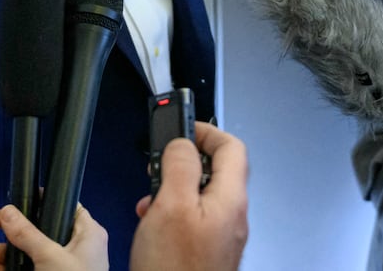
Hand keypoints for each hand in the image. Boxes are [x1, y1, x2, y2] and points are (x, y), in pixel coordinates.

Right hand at [0, 203, 108, 270]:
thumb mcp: (48, 257)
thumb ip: (27, 234)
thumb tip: (7, 211)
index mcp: (88, 233)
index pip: (63, 204)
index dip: (38, 200)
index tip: (13, 200)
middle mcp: (78, 247)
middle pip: (41, 227)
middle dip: (12, 230)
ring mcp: (66, 266)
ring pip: (32, 251)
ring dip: (7, 252)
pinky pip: (31, 269)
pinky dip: (13, 269)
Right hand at [130, 121, 247, 270]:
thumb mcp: (171, 206)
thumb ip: (180, 167)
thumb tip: (183, 142)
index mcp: (229, 199)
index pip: (232, 147)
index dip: (207, 131)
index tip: (182, 129)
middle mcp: (232, 217)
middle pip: (216, 171)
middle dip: (183, 164)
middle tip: (159, 168)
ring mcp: (222, 237)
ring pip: (201, 196)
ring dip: (174, 191)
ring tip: (151, 203)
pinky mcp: (208, 253)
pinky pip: (194, 221)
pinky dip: (173, 215)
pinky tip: (154, 226)